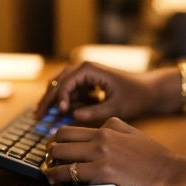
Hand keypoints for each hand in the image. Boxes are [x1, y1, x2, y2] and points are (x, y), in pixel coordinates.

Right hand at [35, 62, 163, 124]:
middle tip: (38, 117)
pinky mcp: (87, 82)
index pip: (67, 82)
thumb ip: (94, 112)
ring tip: (42, 116)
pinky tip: (58, 115)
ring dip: (53, 100)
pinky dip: (63, 101)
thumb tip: (73, 116)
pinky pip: (69, 91)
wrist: (148, 90)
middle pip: (58, 82)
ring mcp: (85, 75)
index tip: (62, 112)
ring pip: (61, 85)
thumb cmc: (134, 96)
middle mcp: (84, 68)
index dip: (61, 98)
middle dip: (48, 99)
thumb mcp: (116, 107)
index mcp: (90, 69)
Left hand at [45, 118, 178, 185]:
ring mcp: (101, 154)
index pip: (74, 128)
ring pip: (62, 154)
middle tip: (47, 157)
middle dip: (50, 148)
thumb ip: (116, 128)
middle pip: (63, 138)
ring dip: (50, 163)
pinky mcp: (101, 173)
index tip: (55, 145)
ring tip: (47, 170)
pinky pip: (69, 173)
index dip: (59, 137)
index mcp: (109, 127)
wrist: (168, 174)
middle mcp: (102, 138)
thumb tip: (102, 128)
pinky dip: (57, 176)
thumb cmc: (155, 158)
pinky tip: (54, 180)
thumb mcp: (134, 133)